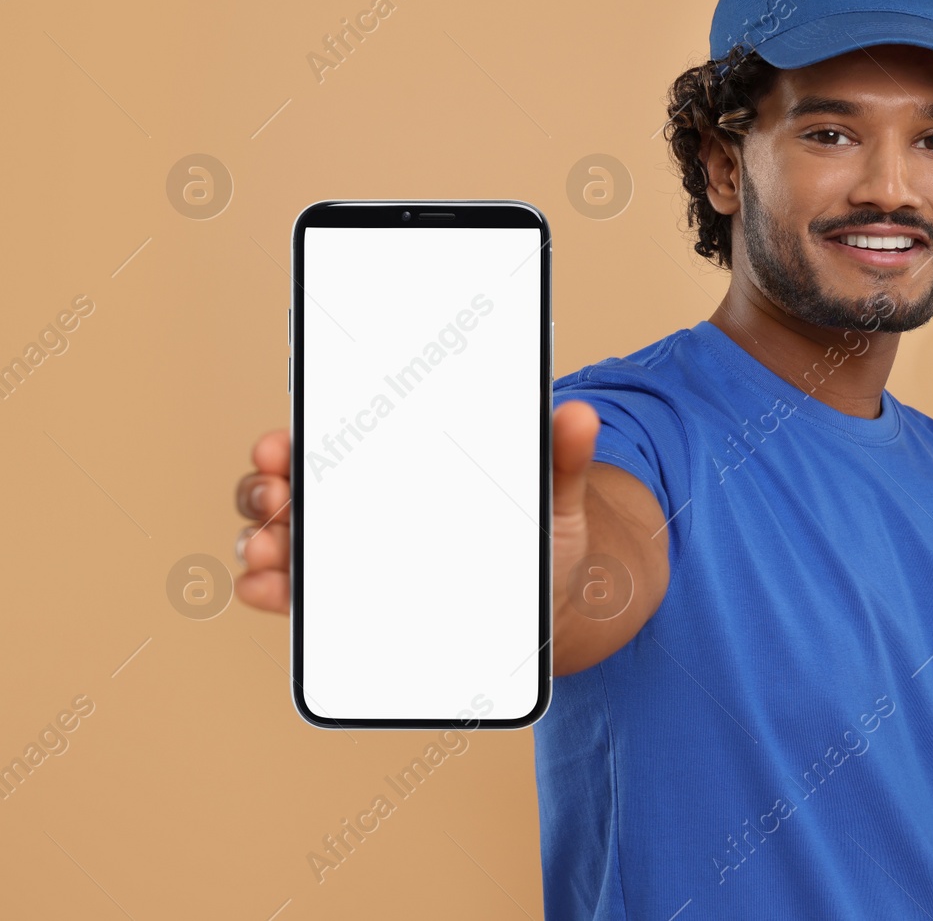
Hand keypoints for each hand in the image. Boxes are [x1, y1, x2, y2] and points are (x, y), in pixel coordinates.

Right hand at [233, 401, 603, 617]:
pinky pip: (292, 597)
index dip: (291, 441)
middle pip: (284, 488)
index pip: (326, 441)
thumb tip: (581, 414)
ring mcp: (342, 557)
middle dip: (264, 487)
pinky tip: (269, 589)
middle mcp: (353, 505)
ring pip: (278, 539)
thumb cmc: (537, 536)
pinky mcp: (343, 608)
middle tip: (277, 492)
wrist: (545, 605)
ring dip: (262, 540)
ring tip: (270, 546)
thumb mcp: (552, 496)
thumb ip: (562, 458)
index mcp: (392, 463)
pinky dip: (270, 591)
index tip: (282, 445)